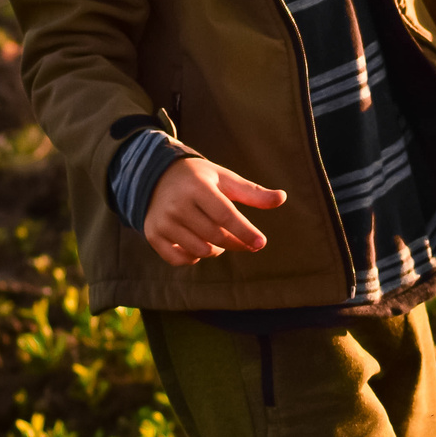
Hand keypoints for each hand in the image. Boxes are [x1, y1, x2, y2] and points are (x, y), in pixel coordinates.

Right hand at [141, 157, 286, 266]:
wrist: (156, 176)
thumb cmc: (200, 178)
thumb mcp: (225, 179)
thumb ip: (252, 192)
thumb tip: (282, 198)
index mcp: (198, 187)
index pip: (225, 215)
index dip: (245, 231)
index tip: (261, 243)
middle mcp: (177, 205)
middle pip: (215, 236)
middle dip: (235, 242)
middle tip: (247, 241)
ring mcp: (163, 221)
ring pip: (200, 251)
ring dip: (216, 249)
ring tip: (218, 236)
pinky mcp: (153, 235)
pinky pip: (181, 260)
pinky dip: (194, 257)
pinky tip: (198, 243)